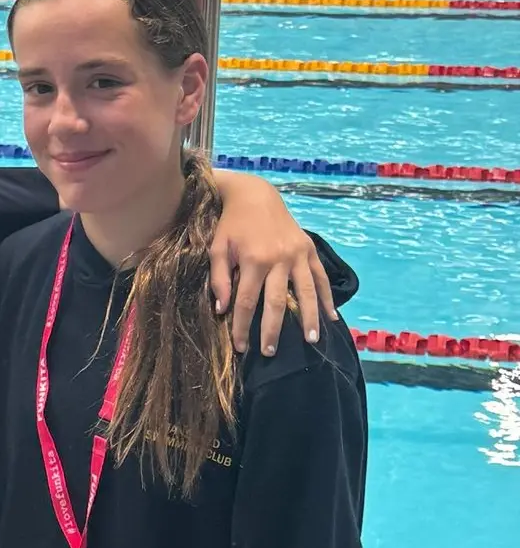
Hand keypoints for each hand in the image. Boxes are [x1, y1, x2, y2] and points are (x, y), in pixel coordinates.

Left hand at [209, 173, 338, 355]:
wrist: (255, 195)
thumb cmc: (231, 225)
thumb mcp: (217, 248)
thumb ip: (219, 278)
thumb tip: (222, 309)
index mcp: (254, 259)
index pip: (247, 302)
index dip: (242, 327)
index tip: (241, 347)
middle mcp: (279, 258)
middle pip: (276, 302)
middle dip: (273, 330)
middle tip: (270, 352)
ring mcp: (298, 254)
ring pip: (306, 291)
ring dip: (309, 317)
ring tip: (312, 340)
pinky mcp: (309, 249)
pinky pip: (321, 277)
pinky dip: (327, 297)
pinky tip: (331, 317)